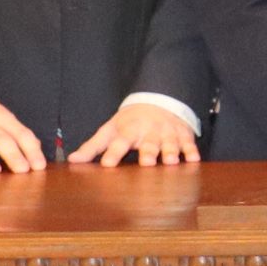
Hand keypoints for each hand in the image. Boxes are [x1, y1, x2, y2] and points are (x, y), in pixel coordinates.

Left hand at [67, 99, 201, 165]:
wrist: (157, 101)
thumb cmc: (129, 122)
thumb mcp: (109, 130)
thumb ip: (92, 147)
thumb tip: (73, 160)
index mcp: (128, 130)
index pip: (119, 142)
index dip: (113, 153)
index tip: (107, 164)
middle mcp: (148, 131)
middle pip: (148, 143)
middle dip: (148, 152)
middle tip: (146, 163)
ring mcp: (167, 133)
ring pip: (169, 143)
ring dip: (171, 152)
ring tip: (171, 162)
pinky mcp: (182, 134)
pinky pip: (188, 143)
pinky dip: (191, 151)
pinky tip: (193, 160)